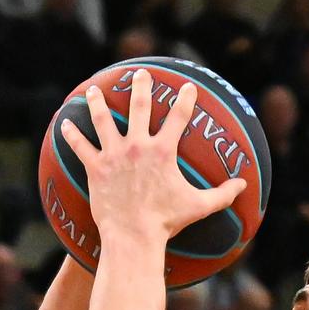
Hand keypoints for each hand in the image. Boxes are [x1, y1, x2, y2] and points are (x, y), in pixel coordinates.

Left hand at [59, 70, 246, 248]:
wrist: (133, 236)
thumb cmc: (166, 222)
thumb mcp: (198, 206)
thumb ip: (222, 194)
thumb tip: (244, 185)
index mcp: (163, 151)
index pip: (178, 118)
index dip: (186, 100)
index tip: (188, 87)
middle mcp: (137, 146)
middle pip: (139, 107)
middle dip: (141, 87)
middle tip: (141, 74)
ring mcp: (114, 154)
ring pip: (103, 119)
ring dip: (97, 102)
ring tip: (93, 90)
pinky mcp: (95, 168)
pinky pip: (80, 146)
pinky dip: (72, 134)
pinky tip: (64, 123)